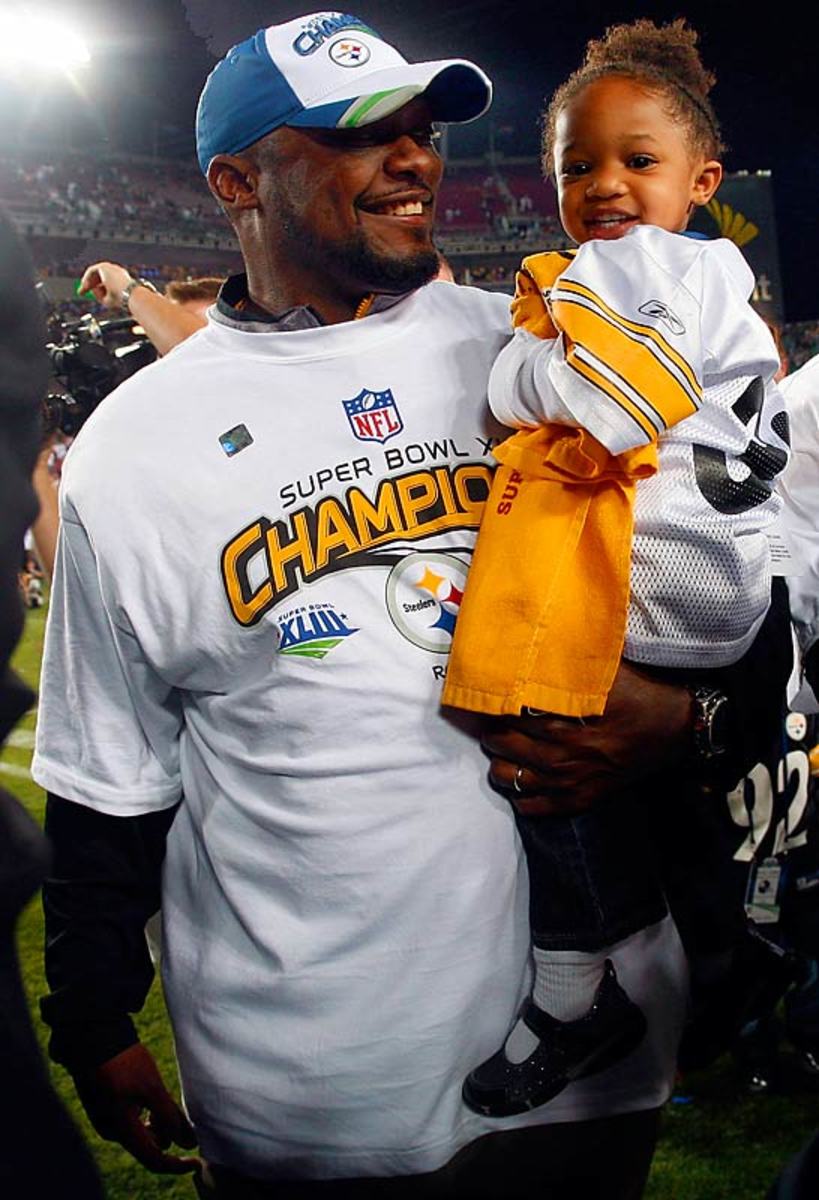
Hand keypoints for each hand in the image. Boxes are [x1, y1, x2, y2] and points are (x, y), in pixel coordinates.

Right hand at [73, 1043, 198, 1174]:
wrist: (92, 1036)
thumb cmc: (123, 1062)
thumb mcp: (152, 1088)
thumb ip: (170, 1116)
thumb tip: (189, 1143)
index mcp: (121, 1130)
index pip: (154, 1160)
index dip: (177, 1164)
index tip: (197, 1161)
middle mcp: (110, 1131)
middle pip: (147, 1145)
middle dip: (167, 1134)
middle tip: (181, 1113)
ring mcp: (104, 1119)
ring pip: (139, 1131)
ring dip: (157, 1122)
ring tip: (165, 1100)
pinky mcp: (103, 1107)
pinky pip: (129, 1121)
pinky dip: (145, 1114)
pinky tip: (151, 1097)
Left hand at [77, 261, 133, 309]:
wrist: (128, 294)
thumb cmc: (122, 299)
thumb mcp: (109, 300)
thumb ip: (100, 295)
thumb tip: (92, 290)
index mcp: (120, 279)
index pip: (106, 280)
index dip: (96, 287)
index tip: (91, 294)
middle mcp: (116, 272)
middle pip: (99, 276)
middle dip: (90, 284)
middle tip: (81, 292)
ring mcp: (110, 268)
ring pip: (95, 273)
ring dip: (88, 281)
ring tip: (83, 290)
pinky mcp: (104, 266)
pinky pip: (91, 270)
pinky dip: (86, 278)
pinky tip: (84, 286)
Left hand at [483, 659, 692, 814]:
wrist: (678, 729)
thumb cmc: (641, 694)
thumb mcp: (606, 671)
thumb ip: (571, 662)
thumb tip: (541, 640)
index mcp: (563, 720)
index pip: (507, 714)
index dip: (490, 704)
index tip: (481, 695)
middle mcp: (561, 754)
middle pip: (501, 745)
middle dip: (491, 731)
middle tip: (491, 720)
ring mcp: (570, 781)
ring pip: (510, 778)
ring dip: (500, 763)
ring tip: (503, 750)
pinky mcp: (582, 799)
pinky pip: (534, 807)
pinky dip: (520, 795)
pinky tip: (521, 780)